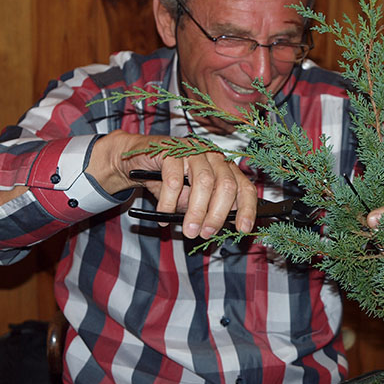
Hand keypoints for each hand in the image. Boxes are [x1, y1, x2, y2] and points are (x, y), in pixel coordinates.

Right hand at [87, 130, 257, 238]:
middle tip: (206, 233)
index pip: (244, 186)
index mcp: (224, 167)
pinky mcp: (171, 150)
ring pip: (204, 182)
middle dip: (217, 214)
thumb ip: (206, 209)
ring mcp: (193, 150)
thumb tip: (220, 227)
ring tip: (188, 230)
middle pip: (226, 185)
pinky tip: (164, 215)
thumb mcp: (191, 199)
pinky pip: (174, 180)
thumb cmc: (168, 181)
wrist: (136, 160)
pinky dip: (169, 202)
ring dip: (197, 211)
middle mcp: (212, 155)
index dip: (247, 209)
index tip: (243, 229)